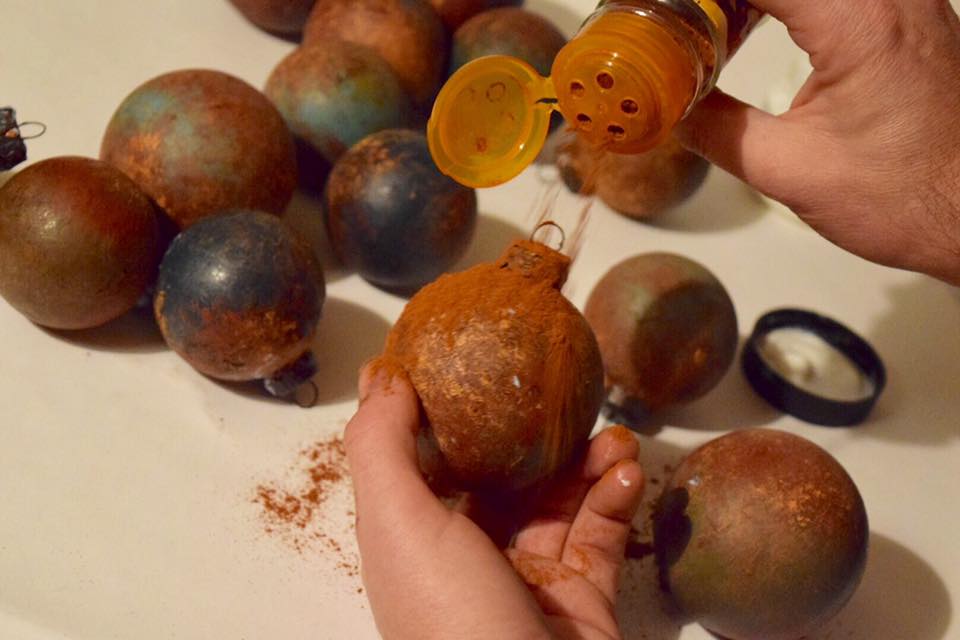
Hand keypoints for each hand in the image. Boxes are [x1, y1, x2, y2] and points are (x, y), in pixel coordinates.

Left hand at [344, 364, 644, 639]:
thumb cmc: (450, 619)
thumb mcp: (397, 523)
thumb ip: (380, 446)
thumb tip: (379, 375)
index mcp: (414, 540)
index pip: (426, 461)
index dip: (444, 411)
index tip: (472, 359)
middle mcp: (467, 557)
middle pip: (500, 476)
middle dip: (532, 434)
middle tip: (564, 396)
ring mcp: (528, 578)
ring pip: (559, 501)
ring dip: (587, 462)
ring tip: (614, 436)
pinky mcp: (582, 598)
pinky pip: (601, 534)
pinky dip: (615, 498)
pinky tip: (627, 473)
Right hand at [676, 0, 959, 284]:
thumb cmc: (900, 196)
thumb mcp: (786, 169)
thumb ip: (717, 129)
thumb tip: (673, 110)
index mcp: (857, 19)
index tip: (656, 4)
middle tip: (679, 18)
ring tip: (707, 20)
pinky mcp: (909, 13)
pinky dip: (786, 1)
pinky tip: (755, 22)